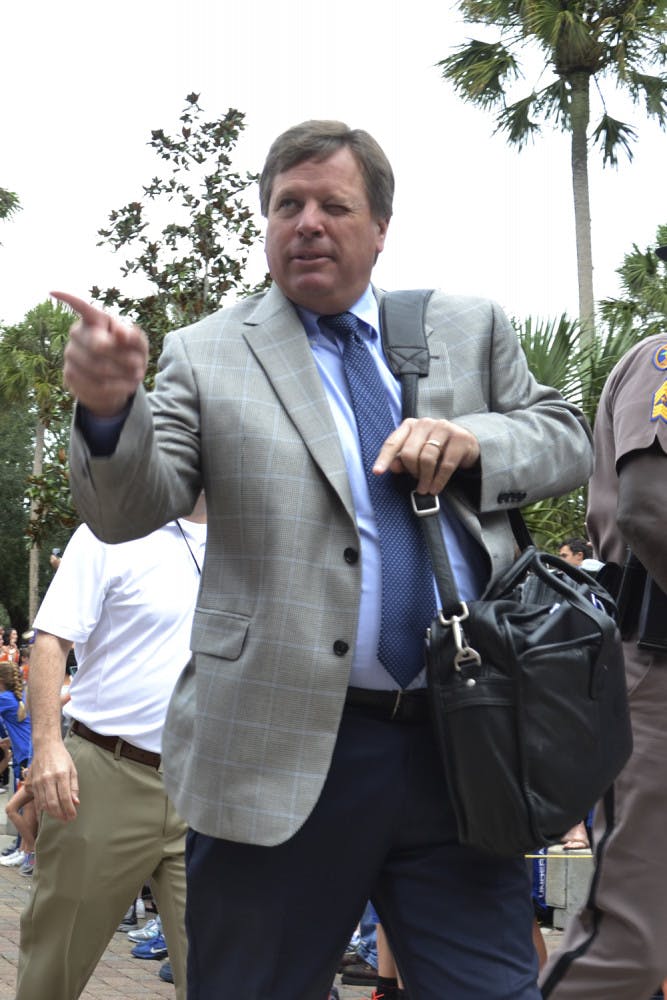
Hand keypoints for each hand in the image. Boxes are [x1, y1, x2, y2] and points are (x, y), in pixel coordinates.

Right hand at [30, 740, 79, 821]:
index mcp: (61, 775)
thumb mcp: (73, 769)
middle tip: (67, 819)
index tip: (73, 816)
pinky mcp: (31, 783)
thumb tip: (75, 803)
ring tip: (60, 816)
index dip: (69, 810)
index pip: (65, 798)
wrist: (46, 746)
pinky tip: (50, 811)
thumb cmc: (62, 757)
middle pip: (53, 804)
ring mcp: (38, 782)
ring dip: (52, 814)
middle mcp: (48, 779)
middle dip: (60, 815)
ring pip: (43, 804)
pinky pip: (37, 800)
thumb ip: (74, 787)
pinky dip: (43, 808)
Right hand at [53, 291, 148, 417]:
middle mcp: (77, 333)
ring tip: (136, 375)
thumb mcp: (139, 345)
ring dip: (123, 375)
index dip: (68, 299)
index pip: (82, 307)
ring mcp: (70, 353)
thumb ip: (135, 337)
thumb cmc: (129, 354)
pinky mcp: (69, 375)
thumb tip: (121, 332)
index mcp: (94, 320)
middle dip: (123, 358)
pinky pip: (95, 384)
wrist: (119, 381)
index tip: (52, 291)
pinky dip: (117, 388)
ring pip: (97, 368)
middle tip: (139, 364)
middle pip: (98, 346)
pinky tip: (126, 385)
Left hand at [373, 417, 479, 494]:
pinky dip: (438, 480)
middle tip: (417, 481)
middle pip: (410, 452)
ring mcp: (444, 428)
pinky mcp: (460, 438)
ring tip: (425, 488)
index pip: (393, 442)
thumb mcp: (417, 454)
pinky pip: (446, 465)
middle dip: (412, 471)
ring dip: (425, 478)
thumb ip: (402, 459)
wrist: (466, 443)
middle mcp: (425, 423)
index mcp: (410, 425)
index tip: (377, 472)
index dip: (384, 458)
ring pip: (427, 458)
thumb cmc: (436, 449)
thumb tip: (393, 467)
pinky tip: (435, 488)